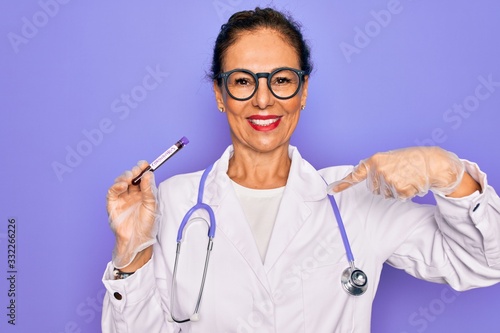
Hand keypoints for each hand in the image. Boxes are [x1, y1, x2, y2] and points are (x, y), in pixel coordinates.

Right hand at [107, 161, 157, 268]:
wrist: (138, 239)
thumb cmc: (146, 224)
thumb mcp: (152, 205)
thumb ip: (149, 189)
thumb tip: (148, 174)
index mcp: (142, 192)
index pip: (141, 177)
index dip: (141, 169)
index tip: (144, 164)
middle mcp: (131, 193)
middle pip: (130, 177)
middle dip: (133, 172)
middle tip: (137, 170)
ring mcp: (122, 198)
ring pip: (120, 182)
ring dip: (124, 177)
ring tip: (130, 177)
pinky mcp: (113, 204)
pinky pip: (112, 192)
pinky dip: (116, 186)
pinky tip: (123, 185)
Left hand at [328, 147, 464, 199]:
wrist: (432, 162)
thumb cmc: (410, 159)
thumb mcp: (389, 158)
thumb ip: (376, 167)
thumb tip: (361, 175)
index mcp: (375, 160)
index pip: (355, 174)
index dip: (342, 184)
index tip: (330, 191)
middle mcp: (379, 170)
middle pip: (373, 188)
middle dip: (383, 185)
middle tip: (397, 174)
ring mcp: (389, 180)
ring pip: (385, 194)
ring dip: (394, 189)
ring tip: (405, 177)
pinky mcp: (399, 190)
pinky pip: (397, 197)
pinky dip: (404, 193)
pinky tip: (411, 182)